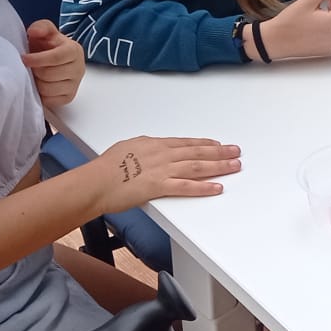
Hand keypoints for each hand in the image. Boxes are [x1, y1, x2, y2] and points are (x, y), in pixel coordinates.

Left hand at [22, 20, 84, 108]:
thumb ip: (40, 27)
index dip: (37, 59)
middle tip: (29, 67)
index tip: (23, 58)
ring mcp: (75, 85)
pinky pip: (50, 100)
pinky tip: (39, 85)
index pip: (56, 57)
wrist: (56, 60)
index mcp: (74, 50)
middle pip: (50, 74)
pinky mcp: (69, 97)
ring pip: (48, 89)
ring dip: (36, 83)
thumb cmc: (48, 46)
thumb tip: (34, 32)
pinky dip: (41, 94)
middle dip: (35, 71)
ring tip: (34, 75)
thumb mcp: (45, 32)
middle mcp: (79, 68)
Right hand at [92, 136, 239, 212]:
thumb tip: (147, 151)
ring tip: (234, 165)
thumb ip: (142, 150)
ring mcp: (163, 170)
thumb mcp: (125, 148)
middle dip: (219, 152)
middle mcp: (162, 154)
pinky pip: (187, 187)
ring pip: (197, 166)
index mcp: (154, 144)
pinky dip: (204, 187)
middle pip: (196, 152)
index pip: (185, 143)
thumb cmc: (104, 167)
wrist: (95, 181)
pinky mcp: (159, 187)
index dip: (204, 144)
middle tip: (235, 151)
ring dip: (218, 166)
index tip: (217, 144)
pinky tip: (217, 187)